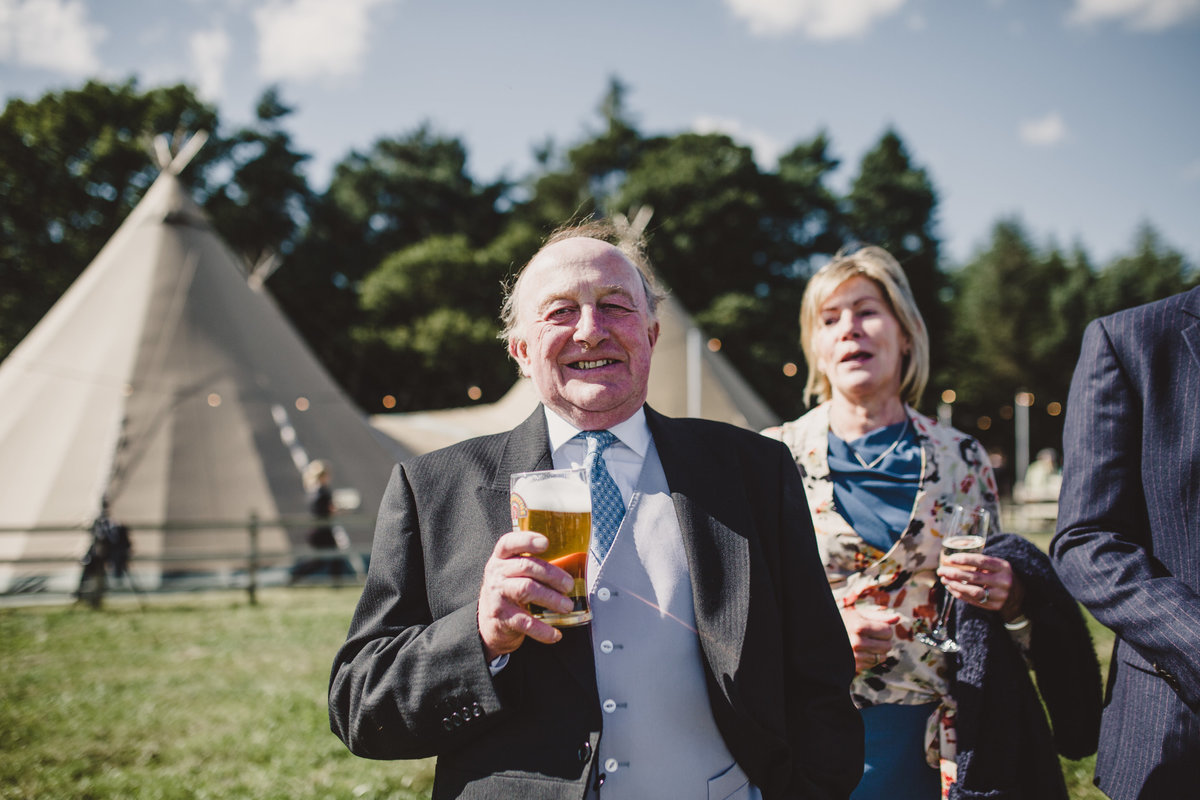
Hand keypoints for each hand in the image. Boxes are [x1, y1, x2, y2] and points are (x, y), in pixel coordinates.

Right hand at [477, 530, 575, 660]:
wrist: (488, 623)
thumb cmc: (509, 591)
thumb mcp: (513, 572)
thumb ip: (533, 564)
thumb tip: (573, 563)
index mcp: (501, 558)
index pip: (509, 543)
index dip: (527, 540)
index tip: (545, 542)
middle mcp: (497, 574)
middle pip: (526, 566)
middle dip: (552, 575)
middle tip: (569, 585)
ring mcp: (498, 595)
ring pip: (527, 589)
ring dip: (551, 598)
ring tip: (567, 606)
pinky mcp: (502, 618)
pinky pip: (526, 622)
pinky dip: (543, 629)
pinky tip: (556, 633)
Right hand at [840, 605, 898, 671]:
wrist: (824, 635)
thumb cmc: (843, 622)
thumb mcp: (859, 615)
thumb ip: (879, 616)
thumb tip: (898, 618)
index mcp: (859, 626)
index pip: (888, 631)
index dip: (885, 628)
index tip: (876, 627)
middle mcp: (857, 642)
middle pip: (888, 645)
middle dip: (884, 640)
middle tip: (873, 636)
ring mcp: (855, 656)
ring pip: (883, 656)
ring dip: (879, 650)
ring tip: (868, 643)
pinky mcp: (854, 666)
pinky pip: (874, 664)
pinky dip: (872, 658)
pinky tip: (863, 651)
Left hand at [937, 554, 1024, 620]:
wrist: (1018, 595)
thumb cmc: (1001, 575)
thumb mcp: (997, 565)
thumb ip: (980, 562)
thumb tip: (953, 559)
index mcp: (1003, 567)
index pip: (981, 561)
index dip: (964, 559)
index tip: (950, 559)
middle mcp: (1003, 581)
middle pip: (974, 577)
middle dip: (954, 573)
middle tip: (941, 571)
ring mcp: (999, 596)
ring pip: (973, 591)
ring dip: (955, 586)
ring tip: (944, 580)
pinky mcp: (994, 606)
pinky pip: (973, 601)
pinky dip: (959, 594)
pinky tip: (950, 588)